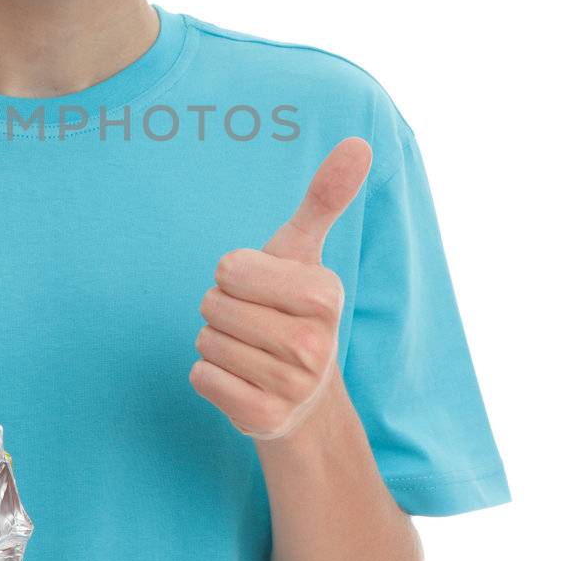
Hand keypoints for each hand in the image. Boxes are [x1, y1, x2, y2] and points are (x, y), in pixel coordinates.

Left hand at [190, 137, 371, 441]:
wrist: (304, 395)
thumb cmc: (292, 308)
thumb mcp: (304, 251)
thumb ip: (325, 197)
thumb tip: (359, 142)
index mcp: (325, 294)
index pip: (229, 268)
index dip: (233, 275)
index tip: (261, 289)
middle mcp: (316, 344)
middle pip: (213, 306)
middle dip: (221, 310)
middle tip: (253, 323)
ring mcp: (293, 386)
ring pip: (205, 343)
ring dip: (215, 344)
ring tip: (249, 351)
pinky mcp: (265, 419)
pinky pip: (201, 379)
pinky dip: (208, 377)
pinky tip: (240, 380)